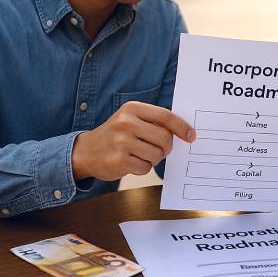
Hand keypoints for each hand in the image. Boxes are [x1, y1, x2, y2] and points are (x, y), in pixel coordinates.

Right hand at [72, 101, 194, 181]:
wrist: (86, 151)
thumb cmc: (115, 134)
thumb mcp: (131, 118)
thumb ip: (154, 121)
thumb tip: (183, 130)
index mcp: (132, 109)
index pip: (165, 116)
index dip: (181, 127)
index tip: (191, 136)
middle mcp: (126, 123)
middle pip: (164, 137)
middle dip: (166, 147)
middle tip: (160, 149)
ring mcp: (121, 142)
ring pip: (156, 154)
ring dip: (154, 158)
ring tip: (141, 155)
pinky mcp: (119, 161)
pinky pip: (145, 167)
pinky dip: (143, 167)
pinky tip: (131, 162)